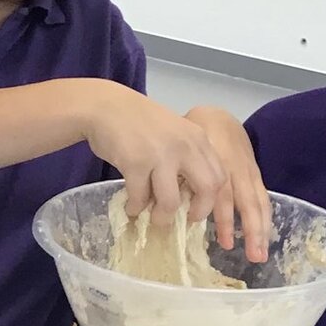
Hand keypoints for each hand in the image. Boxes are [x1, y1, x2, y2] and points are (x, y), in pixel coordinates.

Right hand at [83, 87, 226, 227]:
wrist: (106, 106)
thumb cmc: (138, 122)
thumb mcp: (174, 133)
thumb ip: (186, 157)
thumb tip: (189, 196)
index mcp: (197, 139)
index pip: (220, 176)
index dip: (211, 199)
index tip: (196, 209)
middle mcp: (185, 146)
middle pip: (207, 189)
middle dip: (197, 212)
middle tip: (183, 219)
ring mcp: (161, 155)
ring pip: (171, 202)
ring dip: (161, 217)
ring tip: (152, 217)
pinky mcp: (136, 163)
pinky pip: (139, 198)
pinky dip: (135, 208)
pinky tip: (131, 206)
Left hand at [184, 106, 270, 262]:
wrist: (218, 116)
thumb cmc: (192, 136)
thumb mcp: (178, 147)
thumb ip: (170, 172)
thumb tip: (148, 202)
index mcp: (215, 158)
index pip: (220, 189)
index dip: (218, 214)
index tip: (211, 237)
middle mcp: (236, 166)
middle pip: (246, 199)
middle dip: (251, 228)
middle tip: (252, 256)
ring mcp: (248, 171)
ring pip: (258, 202)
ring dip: (260, 229)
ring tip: (258, 255)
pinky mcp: (254, 175)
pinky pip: (261, 198)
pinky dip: (263, 219)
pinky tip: (261, 240)